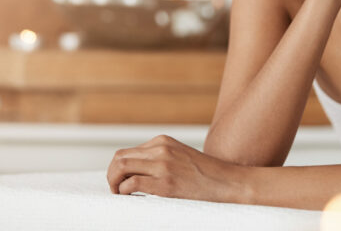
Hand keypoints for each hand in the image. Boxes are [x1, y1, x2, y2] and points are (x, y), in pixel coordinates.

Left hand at [107, 135, 247, 202]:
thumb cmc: (207, 175)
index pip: (127, 152)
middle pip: (119, 158)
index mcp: (163, 141)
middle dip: (111, 175)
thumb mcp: (181, 156)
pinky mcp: (165, 184)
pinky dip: (124, 192)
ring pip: (120, 168)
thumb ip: (160, 158)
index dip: (118, 169)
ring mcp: (163, 165)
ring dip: (114, 183)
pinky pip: (131, 185)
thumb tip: (136, 171)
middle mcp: (160, 149)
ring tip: (120, 195)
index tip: (121, 183)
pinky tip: (132, 198)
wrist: (229, 183)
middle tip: (115, 190)